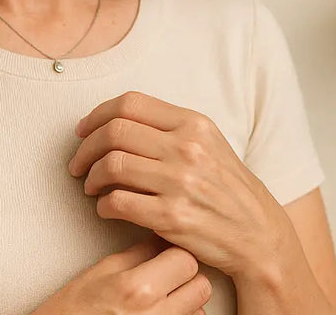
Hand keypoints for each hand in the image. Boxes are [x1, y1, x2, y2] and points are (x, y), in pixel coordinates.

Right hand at [33, 234, 210, 314]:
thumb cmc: (72, 310)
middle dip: (187, 276)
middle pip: (200, 285)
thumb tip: (164, 237)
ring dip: (188, 300)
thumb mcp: (102, 272)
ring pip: (200, 309)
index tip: (168, 253)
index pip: (185, 259)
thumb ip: (139, 254)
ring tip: (162, 297)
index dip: (177, 253)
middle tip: (167, 274)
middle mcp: (154, 314)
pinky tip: (161, 312)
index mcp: (137, 288)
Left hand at [68, 91, 284, 278]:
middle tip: (78, 164)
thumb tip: (117, 119)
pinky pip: (117, 202)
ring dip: (90, 177)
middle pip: (114, 131)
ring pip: (111, 165)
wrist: (257, 232)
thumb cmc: (226, 188)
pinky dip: (102, 205)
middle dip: (85, 148)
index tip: (83, 130)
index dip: (97, 115)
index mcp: (194, 124)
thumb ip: (169, 127)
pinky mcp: (171, 216)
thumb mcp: (208, 143)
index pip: (130, 104)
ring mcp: (179, 182)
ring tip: (90, 187)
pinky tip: (106, 208)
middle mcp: (187, 148)